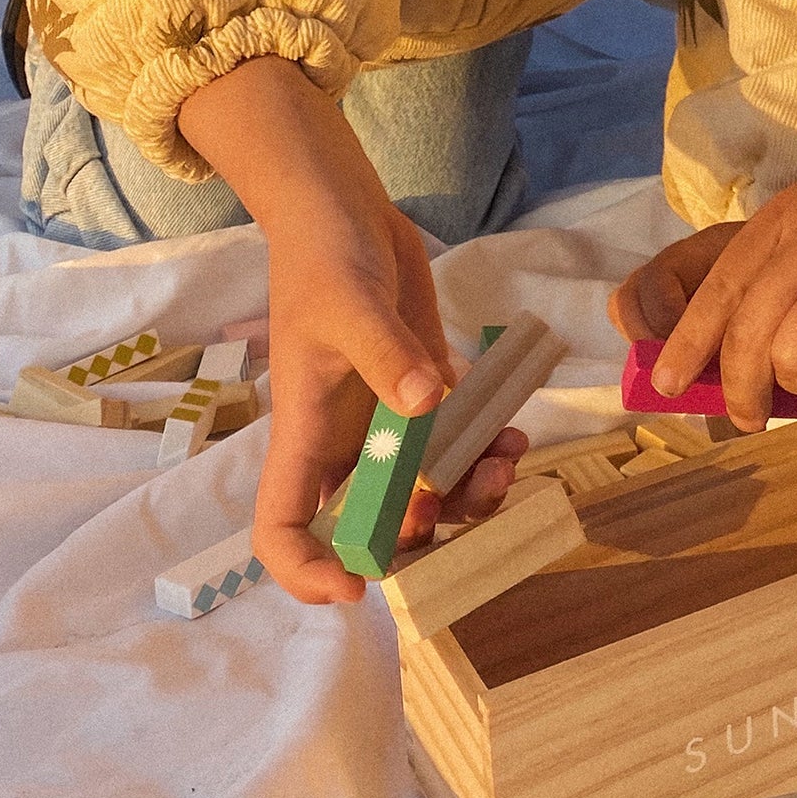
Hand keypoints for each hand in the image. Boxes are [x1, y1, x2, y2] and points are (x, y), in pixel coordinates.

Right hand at [178, 57, 512, 603]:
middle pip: (373, 525)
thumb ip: (386, 354)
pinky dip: (486, 452)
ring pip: (425, 492)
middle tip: (474, 495)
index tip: (359, 584)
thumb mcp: (350, 302)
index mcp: (306, 436)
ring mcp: (387, 422)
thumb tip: (426, 405)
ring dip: (468, 496)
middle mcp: (347, 443)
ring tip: (509, 459)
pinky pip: (455, 446)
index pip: (283, 527)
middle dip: (425, 533)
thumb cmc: (325, 257)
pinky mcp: (422, 394)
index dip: (308, 570)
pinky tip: (514, 433)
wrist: (348, 212)